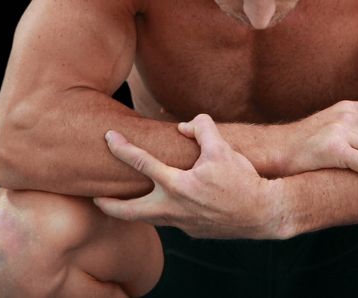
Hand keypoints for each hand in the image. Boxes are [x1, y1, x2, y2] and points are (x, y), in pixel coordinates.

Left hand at [94, 114, 283, 238]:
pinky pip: (174, 219)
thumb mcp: (222, 147)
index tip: (108, 137)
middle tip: (95, 197)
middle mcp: (172, 208)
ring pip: (150, 218)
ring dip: (136, 209)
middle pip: (128, 211)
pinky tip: (174, 202)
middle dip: (108, 205)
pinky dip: (167, 210)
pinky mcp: (194, 231)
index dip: (121, 148)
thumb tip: (184, 125)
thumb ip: (201, 129)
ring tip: (128, 201)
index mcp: (175, 185)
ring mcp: (182, 223)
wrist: (263, 213)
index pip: (139, 163)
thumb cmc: (242, 180)